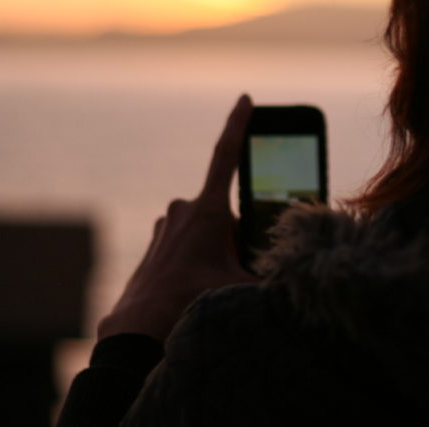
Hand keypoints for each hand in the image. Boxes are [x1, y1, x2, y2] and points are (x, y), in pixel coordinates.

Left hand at [97, 94, 256, 341]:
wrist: (137, 328)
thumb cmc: (187, 303)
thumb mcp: (239, 286)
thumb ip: (267, 273)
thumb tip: (292, 270)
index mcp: (207, 211)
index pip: (227, 155)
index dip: (238, 125)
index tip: (245, 100)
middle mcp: (183, 210)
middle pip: (227, 213)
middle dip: (240, 235)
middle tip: (239, 269)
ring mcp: (167, 226)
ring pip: (207, 229)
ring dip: (218, 249)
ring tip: (214, 284)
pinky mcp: (157, 244)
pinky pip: (188, 243)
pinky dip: (198, 259)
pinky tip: (195, 287)